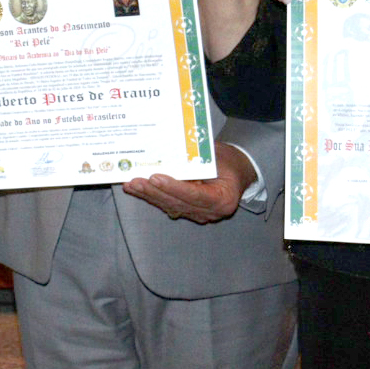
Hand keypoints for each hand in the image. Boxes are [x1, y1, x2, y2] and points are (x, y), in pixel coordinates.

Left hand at [121, 142, 256, 222]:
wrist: (238, 171)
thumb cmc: (229, 161)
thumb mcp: (217, 156)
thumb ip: (197, 159)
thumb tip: (168, 154)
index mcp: (223, 199)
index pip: (195, 195)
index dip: (173, 187)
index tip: (155, 178)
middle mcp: (211, 211)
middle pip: (178, 202)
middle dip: (154, 192)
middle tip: (136, 181)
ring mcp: (199, 214)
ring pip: (170, 205)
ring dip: (149, 195)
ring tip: (131, 184)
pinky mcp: (189, 211)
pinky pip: (169, 204)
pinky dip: (152, 196)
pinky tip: (136, 189)